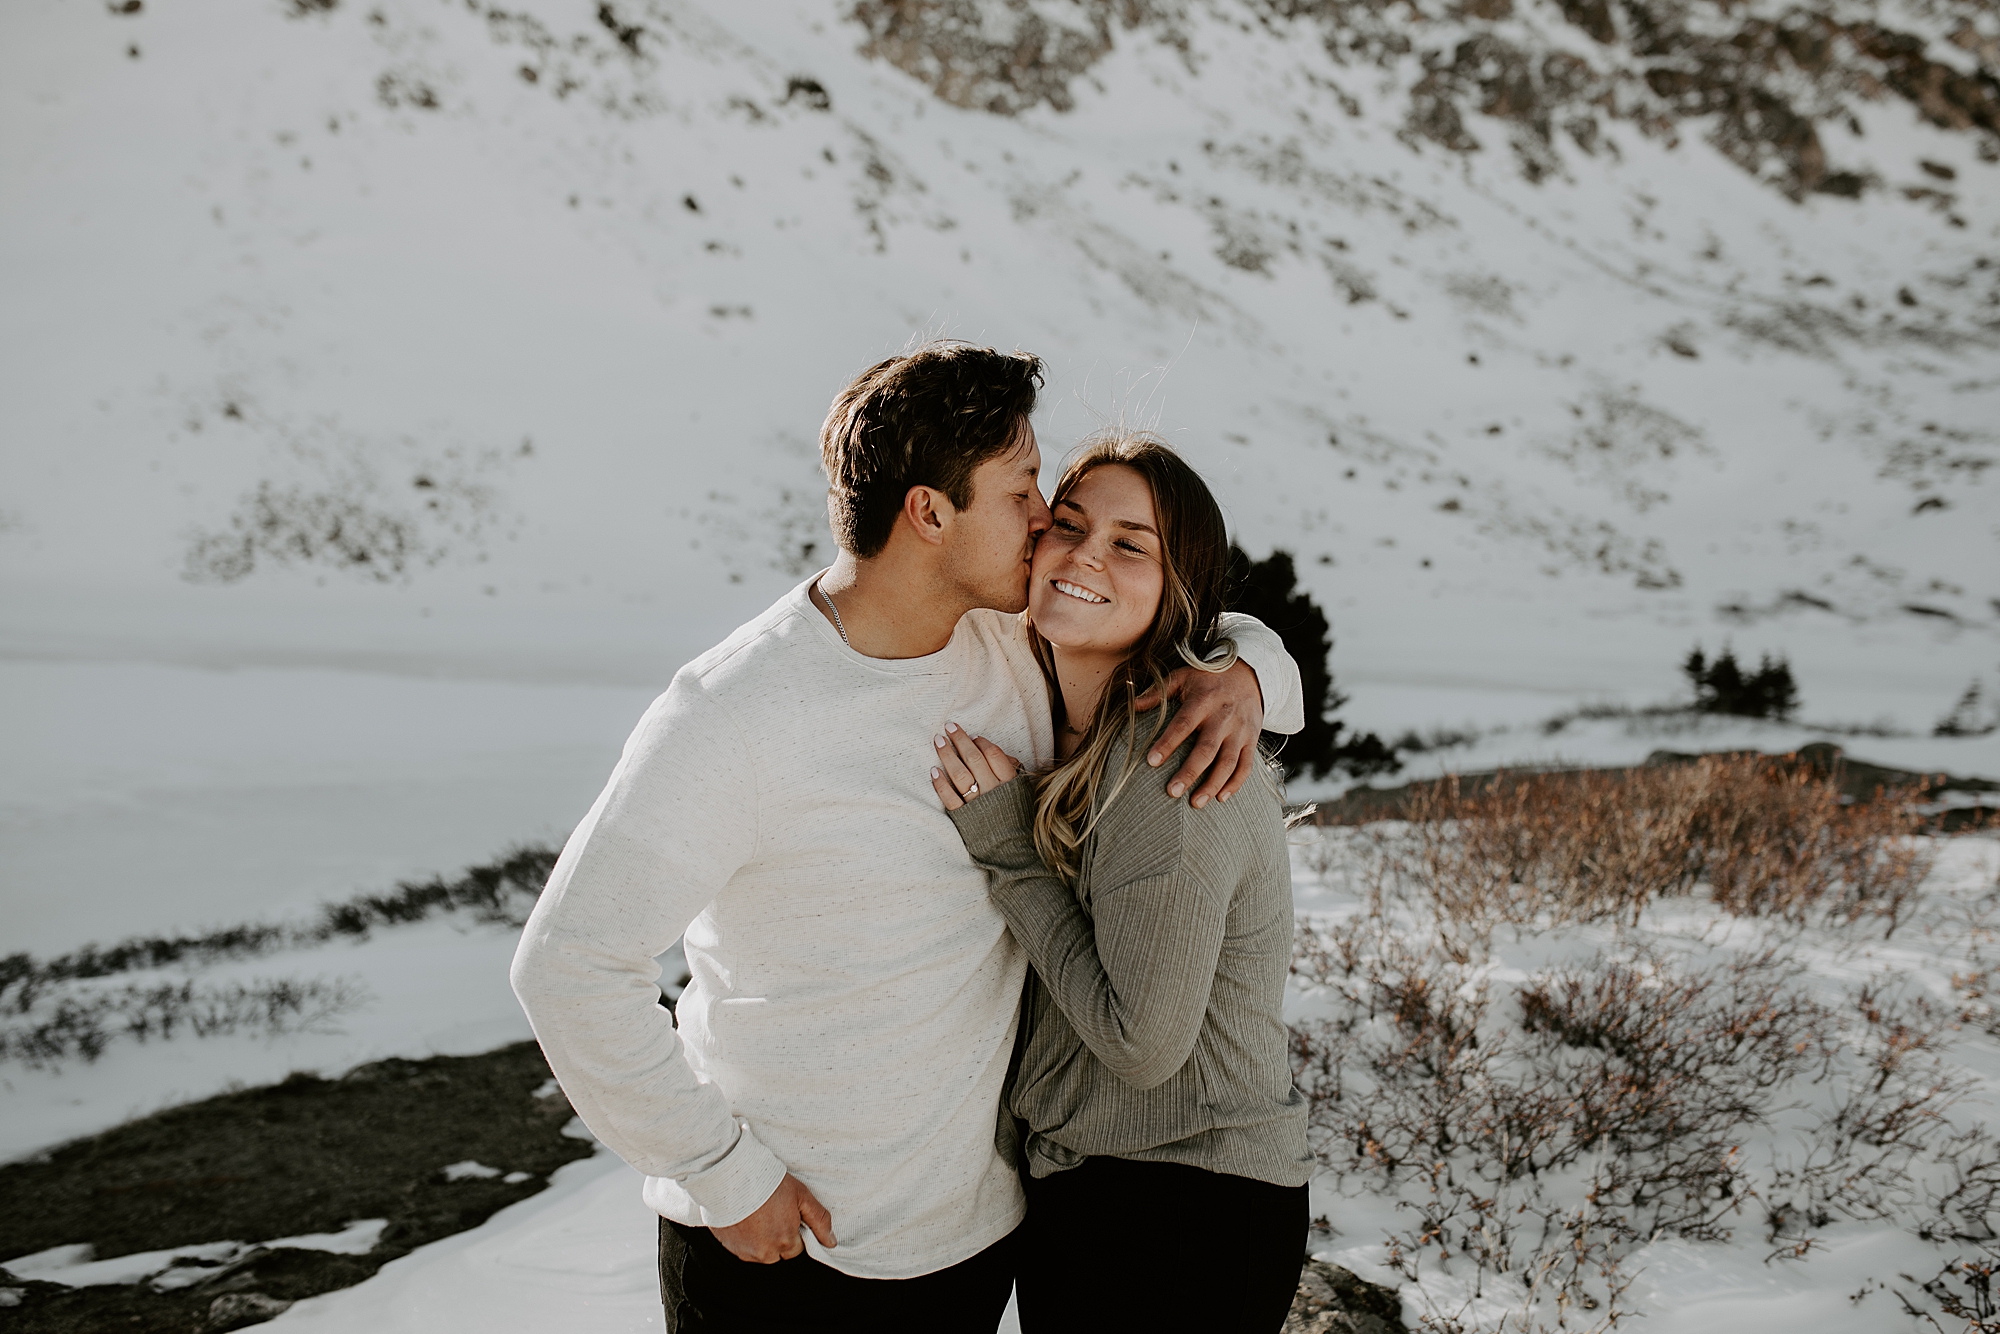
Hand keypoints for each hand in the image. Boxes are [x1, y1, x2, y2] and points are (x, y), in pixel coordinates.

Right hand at [710, 1173, 835, 1262]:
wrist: (732, 1176)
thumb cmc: (767, 1182)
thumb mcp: (801, 1195)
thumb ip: (819, 1221)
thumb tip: (831, 1243)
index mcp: (786, 1241)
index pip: (796, 1248)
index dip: (794, 1231)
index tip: (787, 1215)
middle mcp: (766, 1253)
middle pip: (778, 1252)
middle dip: (778, 1237)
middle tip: (772, 1212)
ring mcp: (746, 1252)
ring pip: (760, 1252)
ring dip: (761, 1239)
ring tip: (757, 1213)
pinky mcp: (730, 1247)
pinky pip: (743, 1248)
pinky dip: (745, 1238)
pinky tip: (744, 1218)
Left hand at [931, 723, 1020, 810]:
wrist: (1014, 851)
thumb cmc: (1019, 819)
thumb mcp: (1024, 793)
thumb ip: (1015, 773)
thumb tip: (1005, 757)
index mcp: (1010, 783)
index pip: (993, 754)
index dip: (981, 742)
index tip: (972, 735)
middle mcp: (993, 791)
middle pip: (974, 759)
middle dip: (960, 740)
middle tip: (949, 726)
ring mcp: (977, 804)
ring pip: (959, 774)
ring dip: (947, 755)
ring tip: (938, 741)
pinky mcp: (963, 818)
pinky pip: (950, 798)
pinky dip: (940, 784)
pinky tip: (933, 771)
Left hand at [1132, 659, 1264, 808]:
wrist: (1250, 676)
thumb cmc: (1209, 679)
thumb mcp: (1183, 676)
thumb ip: (1158, 691)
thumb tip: (1133, 705)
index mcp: (1203, 701)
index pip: (1183, 724)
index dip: (1168, 743)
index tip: (1151, 762)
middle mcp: (1223, 717)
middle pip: (1207, 748)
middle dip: (1190, 772)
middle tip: (1172, 792)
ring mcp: (1240, 731)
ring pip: (1228, 762)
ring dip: (1213, 784)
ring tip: (1196, 803)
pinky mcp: (1252, 740)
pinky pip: (1246, 766)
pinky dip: (1235, 784)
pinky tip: (1221, 798)